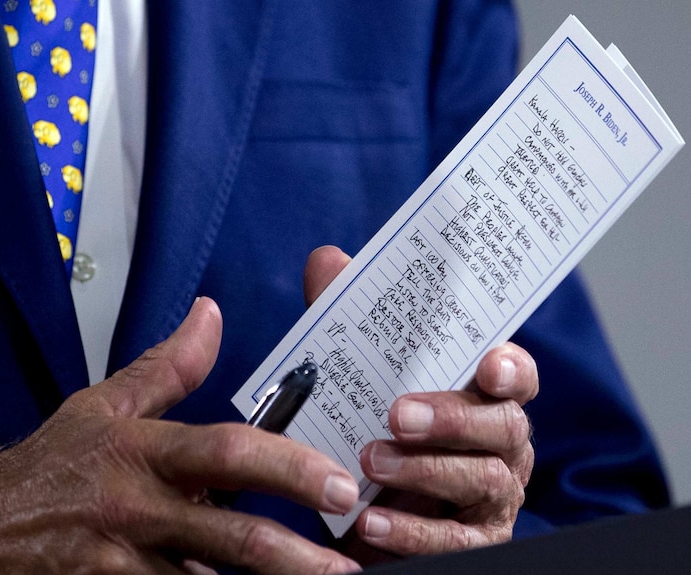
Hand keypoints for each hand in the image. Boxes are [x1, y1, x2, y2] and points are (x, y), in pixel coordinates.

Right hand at [0, 297, 360, 574]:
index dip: (286, 468)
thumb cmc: (51, 466)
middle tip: (346, 564)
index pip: (225, 453)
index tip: (337, 484)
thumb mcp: (103, 405)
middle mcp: (137, 509)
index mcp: (143, 452)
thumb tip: (210, 314)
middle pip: (230, 537)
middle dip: (296, 556)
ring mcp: (121, 563)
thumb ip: (167, 367)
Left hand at [304, 246, 536, 559]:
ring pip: (483, 481)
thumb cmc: (374, 427)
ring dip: (425, 471)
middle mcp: (500, 444)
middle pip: (503, 426)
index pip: (516, 376)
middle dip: (452, 418)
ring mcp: (493, 497)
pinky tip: (371, 522)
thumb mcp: (358, 374)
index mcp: (481, 396)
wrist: (360, 508)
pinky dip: (413, 531)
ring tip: (370, 460)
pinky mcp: (475, 542)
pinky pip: (455, 542)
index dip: (512, 368)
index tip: (489, 364)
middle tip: (397, 414)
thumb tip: (328, 259)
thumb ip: (348, 322)